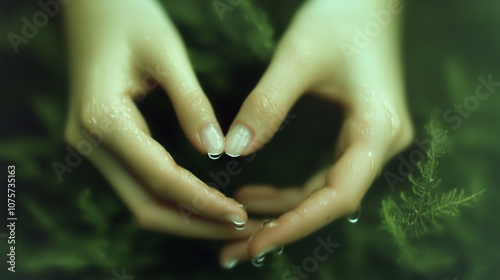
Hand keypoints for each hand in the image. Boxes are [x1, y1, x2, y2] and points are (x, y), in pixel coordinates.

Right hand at [63, 0, 256, 238]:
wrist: (91, 4)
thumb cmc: (129, 16)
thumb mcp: (167, 53)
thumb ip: (191, 104)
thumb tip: (216, 150)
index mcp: (103, 118)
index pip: (159, 177)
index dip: (202, 201)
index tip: (240, 214)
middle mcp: (89, 141)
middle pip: (146, 206)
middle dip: (197, 222)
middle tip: (244, 228)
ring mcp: (91, 146)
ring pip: (141, 201)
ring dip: (187, 217)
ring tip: (231, 221)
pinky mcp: (102, 144)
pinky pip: (139, 184)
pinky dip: (174, 199)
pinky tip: (205, 200)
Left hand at [219, 0, 413, 265]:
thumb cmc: (340, 17)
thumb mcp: (298, 58)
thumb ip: (266, 105)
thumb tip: (231, 150)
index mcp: (376, 128)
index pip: (338, 195)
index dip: (296, 224)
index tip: (256, 243)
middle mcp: (381, 142)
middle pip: (330, 202)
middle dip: (283, 226)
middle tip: (236, 249)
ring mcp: (371, 140)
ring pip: (325, 192)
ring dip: (283, 211)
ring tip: (238, 225)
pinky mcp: (358, 134)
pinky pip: (324, 175)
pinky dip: (291, 191)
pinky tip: (255, 194)